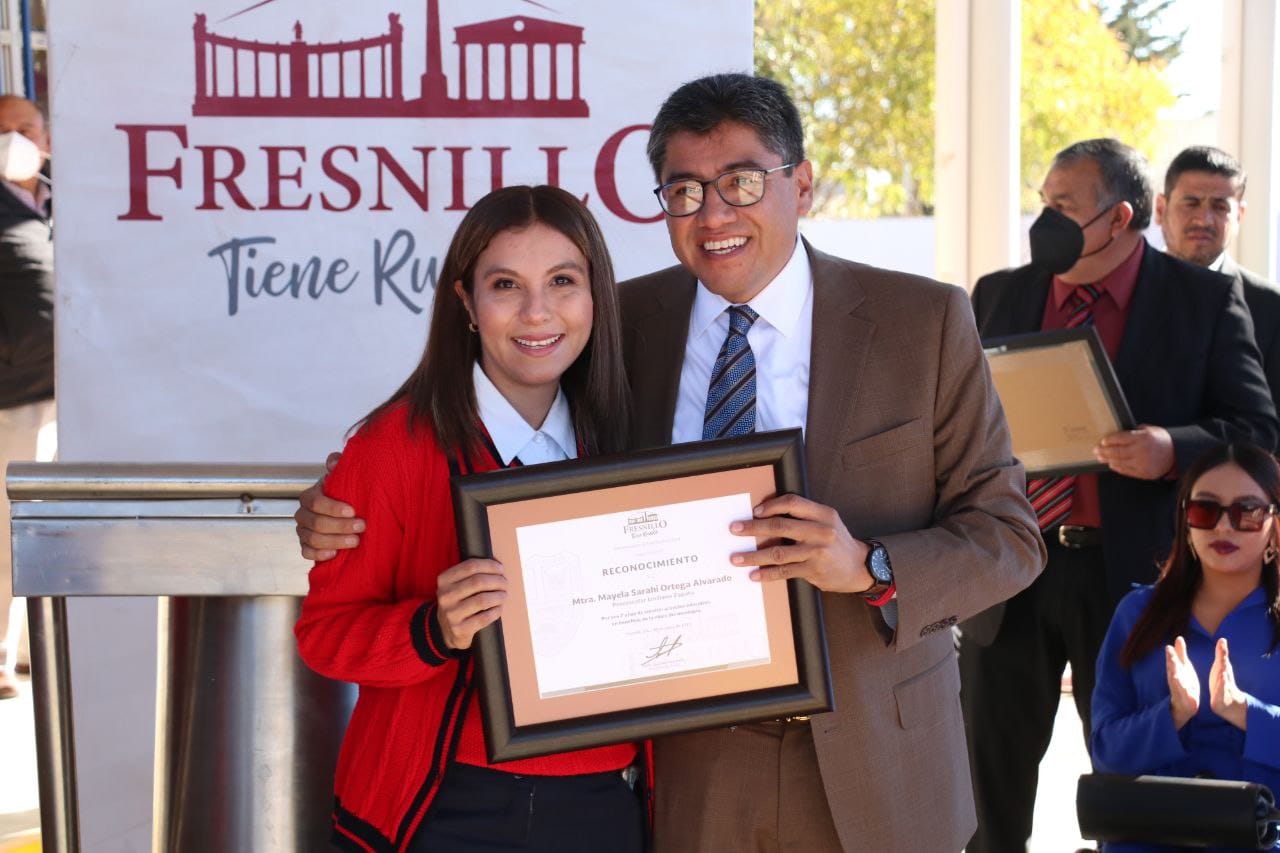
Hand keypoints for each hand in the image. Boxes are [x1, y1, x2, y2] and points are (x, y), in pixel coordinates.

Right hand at [295, 451, 364, 560]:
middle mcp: (303, 514)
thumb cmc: (344, 494)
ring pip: (312, 539)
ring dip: (335, 541)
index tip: (354, 511)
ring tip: (355, 541)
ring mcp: (303, 531)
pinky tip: (335, 554)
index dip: (333, 508)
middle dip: (340, 526)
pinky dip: (320, 555)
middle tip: (361, 527)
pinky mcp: (306, 546)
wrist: (344, 514)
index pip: (316, 502)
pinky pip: (307, 553)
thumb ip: (339, 466)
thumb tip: (334, 461)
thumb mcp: (343, 478)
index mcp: (310, 496)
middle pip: (315, 523)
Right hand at [435, 559, 506, 649]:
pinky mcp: (460, 629)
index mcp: (444, 580)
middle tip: (505, 583)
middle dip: (497, 580)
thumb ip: (471, 573)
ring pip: (483, 600)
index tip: (501, 568)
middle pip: (478, 582)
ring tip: (504, 595)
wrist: (447, 630)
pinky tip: (499, 608)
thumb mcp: (456, 585)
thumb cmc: (459, 601)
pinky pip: (484, 618)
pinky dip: (496, 611)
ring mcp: (451, 614)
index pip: (470, 566)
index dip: (490, 565)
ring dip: (499, 596)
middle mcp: (445, 596)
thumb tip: (498, 564)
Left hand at [728, 494, 871, 592]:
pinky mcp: (814, 570)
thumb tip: (768, 516)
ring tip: (736, 558)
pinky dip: (767, 573)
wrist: (860, 567)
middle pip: (780, 525)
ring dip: (754, 555)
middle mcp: (821, 531)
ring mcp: (817, 552)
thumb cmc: (837, 543)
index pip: (793, 503)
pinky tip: (754, 575)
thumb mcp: (828, 522)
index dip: (771, 506)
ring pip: (778, 552)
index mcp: (823, 514)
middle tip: (735, 529)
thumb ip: (804, 517)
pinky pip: (785, 571)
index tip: (754, 512)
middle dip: (753, 527)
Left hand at [1094, 425, 1173, 479]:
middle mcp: (1141, 451)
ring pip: (1119, 462)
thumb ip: (1134, 432)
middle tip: (1096, 450)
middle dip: (1104, 451)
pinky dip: (1117, 467)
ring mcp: (1142, 463)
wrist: (1177, 454)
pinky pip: (1126, 471)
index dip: (1108, 440)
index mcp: (1142, 438)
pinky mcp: (1144, 473)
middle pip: (1116, 451)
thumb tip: (1118, 435)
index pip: (1119, 439)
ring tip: (1101, 457)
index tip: (1102, 441)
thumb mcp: (1150, 430)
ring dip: (1108, 460)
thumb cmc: (1162, 440)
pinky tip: (1112, 464)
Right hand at [1165, 635, 1199, 728]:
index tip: (1168, 646)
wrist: (1185, 702)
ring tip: (1174, 670)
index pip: (1172, 660)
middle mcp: (1175, 677)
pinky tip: (1181, 686)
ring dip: (1174, 675)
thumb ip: (1180, 652)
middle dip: (1170, 661)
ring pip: (1175, 680)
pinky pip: (1182, 692)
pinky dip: (1181, 689)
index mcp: (1176, 669)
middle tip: (1169, 652)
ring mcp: (1178, 687)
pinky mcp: (1183, 696)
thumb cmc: (1184, 681)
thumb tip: (1178, 638)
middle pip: (1171, 668)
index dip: (1171, 654)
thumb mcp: (1183, 665)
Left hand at [1209, 637, 1249, 730]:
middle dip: (1224, 660)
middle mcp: (1224, 677)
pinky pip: (1219, 693)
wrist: (1229, 702)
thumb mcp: (1221, 667)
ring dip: (1223, 676)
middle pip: (1224, 668)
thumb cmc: (1222, 681)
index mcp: (1222, 669)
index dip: (1222, 650)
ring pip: (1223, 681)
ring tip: (1223, 671)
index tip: (1222, 641)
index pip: (1223, 659)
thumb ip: (1221, 654)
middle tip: (1223, 651)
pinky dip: (1220, 689)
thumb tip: (1222, 639)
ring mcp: (1223, 687)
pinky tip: (1219, 688)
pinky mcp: (1219, 697)